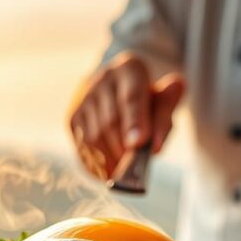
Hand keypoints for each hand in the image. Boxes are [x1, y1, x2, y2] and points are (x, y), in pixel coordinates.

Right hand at [69, 52, 184, 178]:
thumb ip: (166, 115)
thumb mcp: (164, 102)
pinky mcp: (73, 117)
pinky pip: (83, 146)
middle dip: (123, 147)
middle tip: (135, 167)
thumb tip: (156, 144)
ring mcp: (84, 98)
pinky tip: (109, 171)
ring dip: (110, 159)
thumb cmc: (148, 101)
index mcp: (129, 69)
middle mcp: (103, 80)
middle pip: (111, 121)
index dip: (135, 121)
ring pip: (94, 137)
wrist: (120, 92)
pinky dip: (97, 164)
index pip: (132, 97)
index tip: (139, 143)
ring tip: (124, 171)